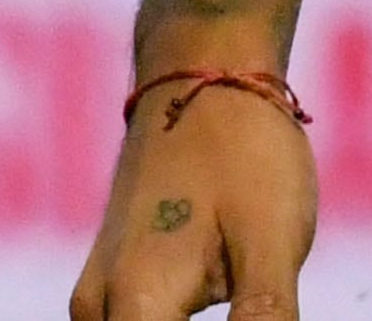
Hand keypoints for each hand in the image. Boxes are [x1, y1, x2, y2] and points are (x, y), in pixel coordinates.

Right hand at [70, 76, 314, 320]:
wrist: (203, 75)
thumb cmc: (244, 153)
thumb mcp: (273, 242)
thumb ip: (264, 318)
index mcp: (132, 309)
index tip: (256, 314)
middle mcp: (98, 312)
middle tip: (255, 304)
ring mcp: (99, 297)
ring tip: (249, 300)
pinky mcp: (115, 282)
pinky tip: (236, 308)